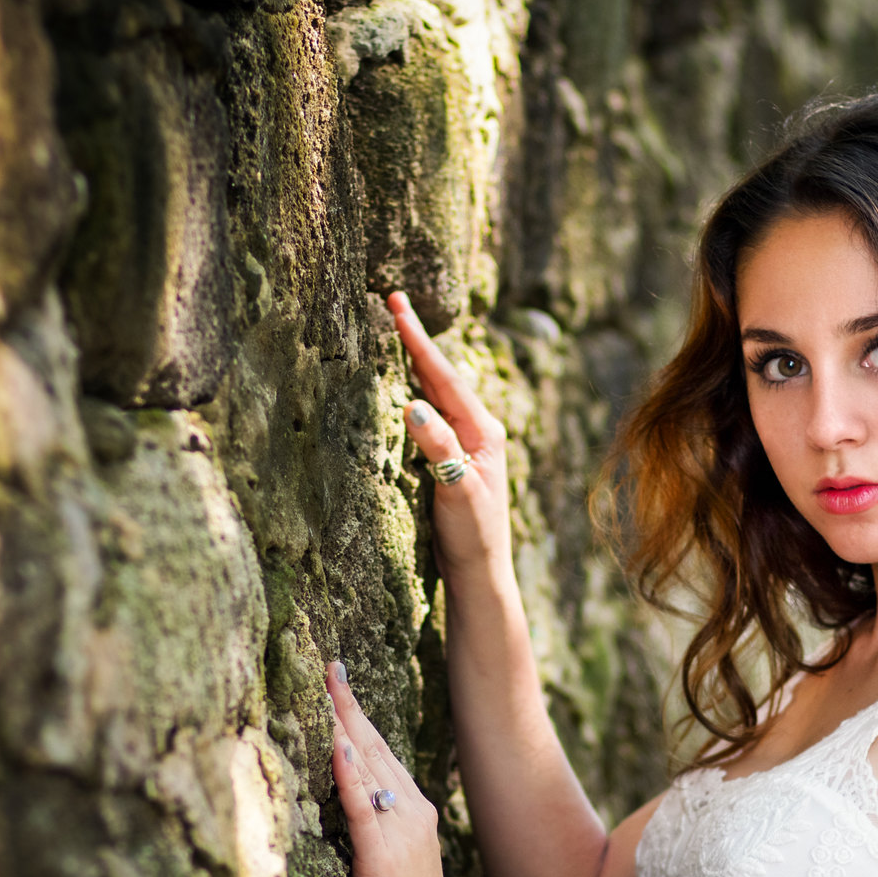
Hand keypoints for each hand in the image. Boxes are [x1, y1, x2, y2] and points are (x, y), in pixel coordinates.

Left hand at [326, 660, 465, 876]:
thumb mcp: (392, 858)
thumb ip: (375, 825)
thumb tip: (348, 797)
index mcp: (413, 810)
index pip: (378, 751)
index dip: (356, 713)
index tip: (337, 677)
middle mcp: (410, 811)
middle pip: (373, 748)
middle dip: (348, 705)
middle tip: (328, 666)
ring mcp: (399, 833)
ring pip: (367, 768)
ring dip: (344, 726)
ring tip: (326, 688)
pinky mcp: (382, 857)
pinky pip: (363, 808)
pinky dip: (348, 775)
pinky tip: (336, 746)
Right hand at [386, 290, 512, 579]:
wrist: (481, 575)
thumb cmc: (473, 537)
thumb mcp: (457, 491)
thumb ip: (438, 447)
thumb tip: (412, 404)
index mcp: (484, 431)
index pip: (444, 377)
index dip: (418, 341)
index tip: (397, 307)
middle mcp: (480, 431)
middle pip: (442, 376)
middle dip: (417, 340)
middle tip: (393, 301)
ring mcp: (469, 444)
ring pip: (438, 392)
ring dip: (417, 361)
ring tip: (398, 330)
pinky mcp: (455, 459)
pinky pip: (434, 413)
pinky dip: (417, 390)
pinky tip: (406, 383)